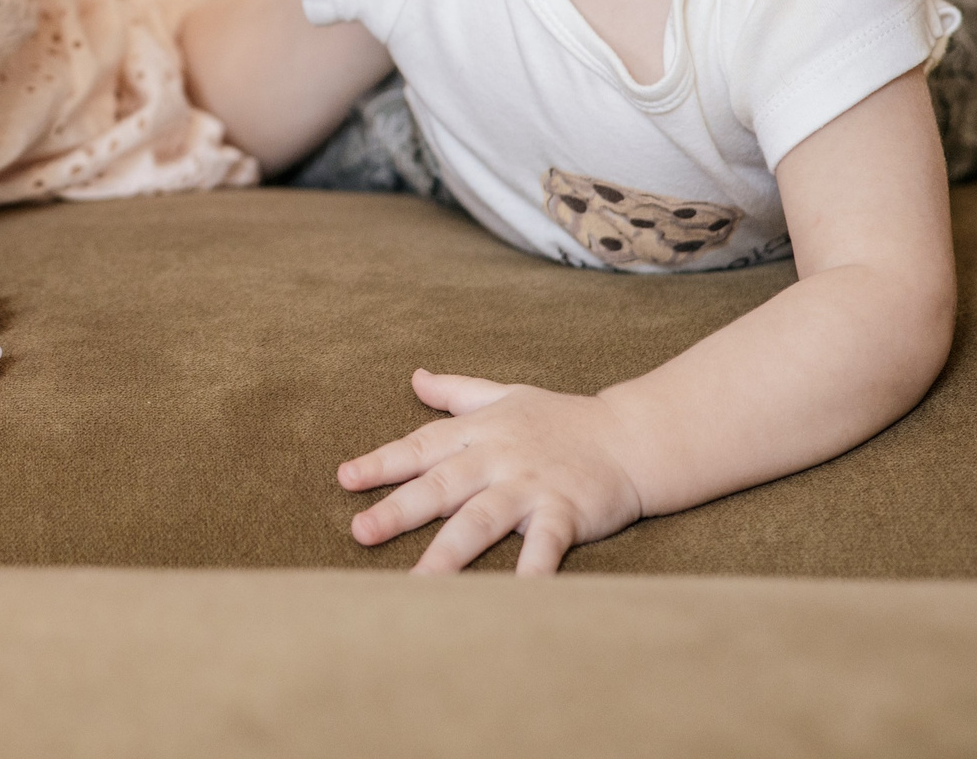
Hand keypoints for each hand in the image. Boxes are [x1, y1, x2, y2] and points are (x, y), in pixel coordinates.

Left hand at [338, 368, 644, 574]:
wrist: (631, 436)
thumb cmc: (563, 419)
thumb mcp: (506, 395)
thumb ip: (457, 392)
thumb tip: (415, 377)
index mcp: (480, 432)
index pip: (421, 447)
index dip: (382, 462)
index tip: (345, 479)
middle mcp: (498, 459)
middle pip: (441, 485)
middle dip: (399, 509)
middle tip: (360, 531)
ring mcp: (531, 486)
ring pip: (482, 520)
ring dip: (448, 553)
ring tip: (417, 585)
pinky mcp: (566, 512)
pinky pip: (544, 545)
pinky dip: (530, 571)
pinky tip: (512, 598)